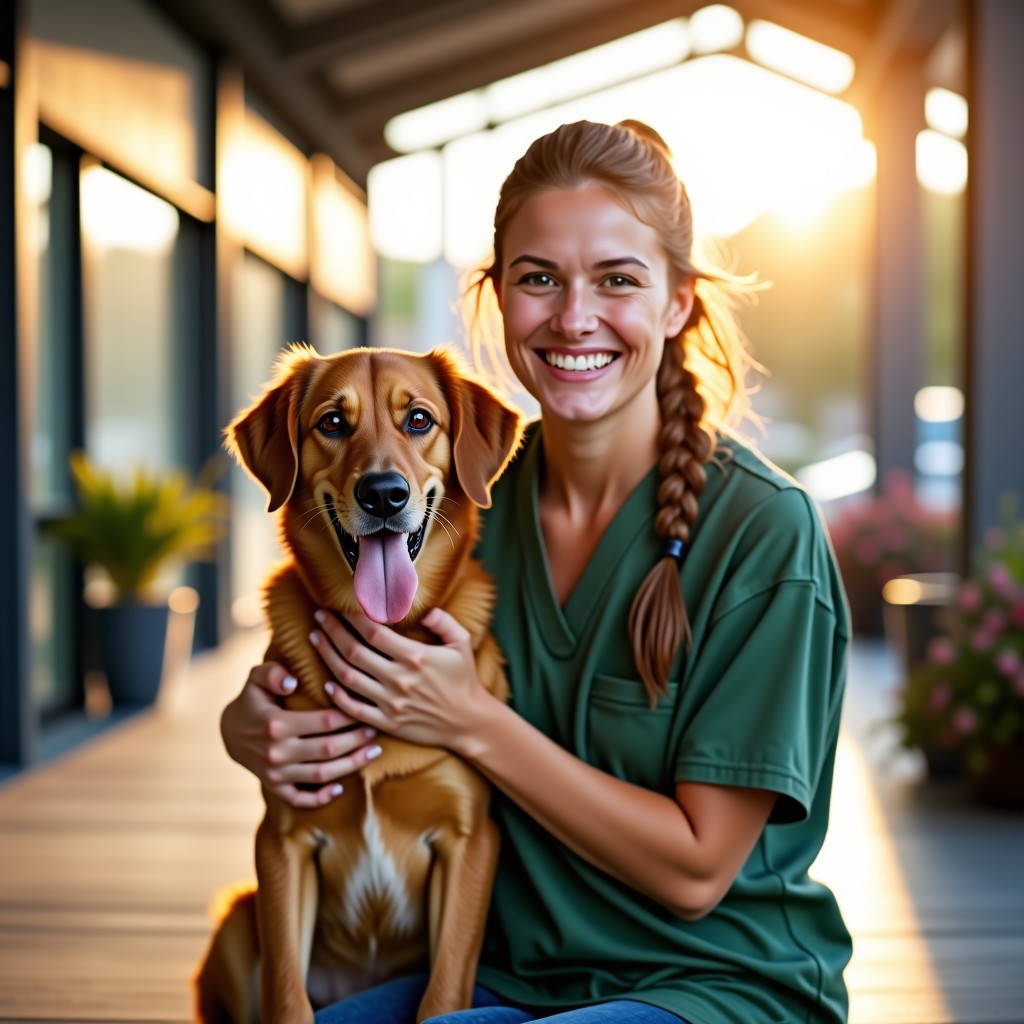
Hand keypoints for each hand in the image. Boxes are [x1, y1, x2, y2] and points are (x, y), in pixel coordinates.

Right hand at [220, 661, 382, 807]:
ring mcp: (276, 773)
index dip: (348, 717)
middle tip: (376, 730)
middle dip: (356, 740)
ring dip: (351, 765)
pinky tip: (341, 788)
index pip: (323, 722)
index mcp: (276, 724)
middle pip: (328, 749)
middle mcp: (277, 752)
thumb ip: (272, 673)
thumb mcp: (256, 678)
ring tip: (373, 752)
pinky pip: (300, 798)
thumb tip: (291, 682)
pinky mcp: (275, 787)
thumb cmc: (252, 699)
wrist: (229, 732)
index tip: (364, 709)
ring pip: (321, 774)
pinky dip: (321, 797)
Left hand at [311, 607, 493, 753]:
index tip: (339, 606)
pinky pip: (353, 709)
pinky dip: (337, 696)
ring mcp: (391, 703)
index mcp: (415, 656)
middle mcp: (399, 679)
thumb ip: (443, 621)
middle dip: (332, 630)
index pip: (373, 632)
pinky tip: (326, 682)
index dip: (352, 617)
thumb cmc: (464, 679)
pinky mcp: (387, 723)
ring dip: (327, 656)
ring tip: (316, 639)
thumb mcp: (462, 643)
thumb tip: (422, 608)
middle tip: (319, 617)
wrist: (469, 722)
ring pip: (348, 677)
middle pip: (354, 651)